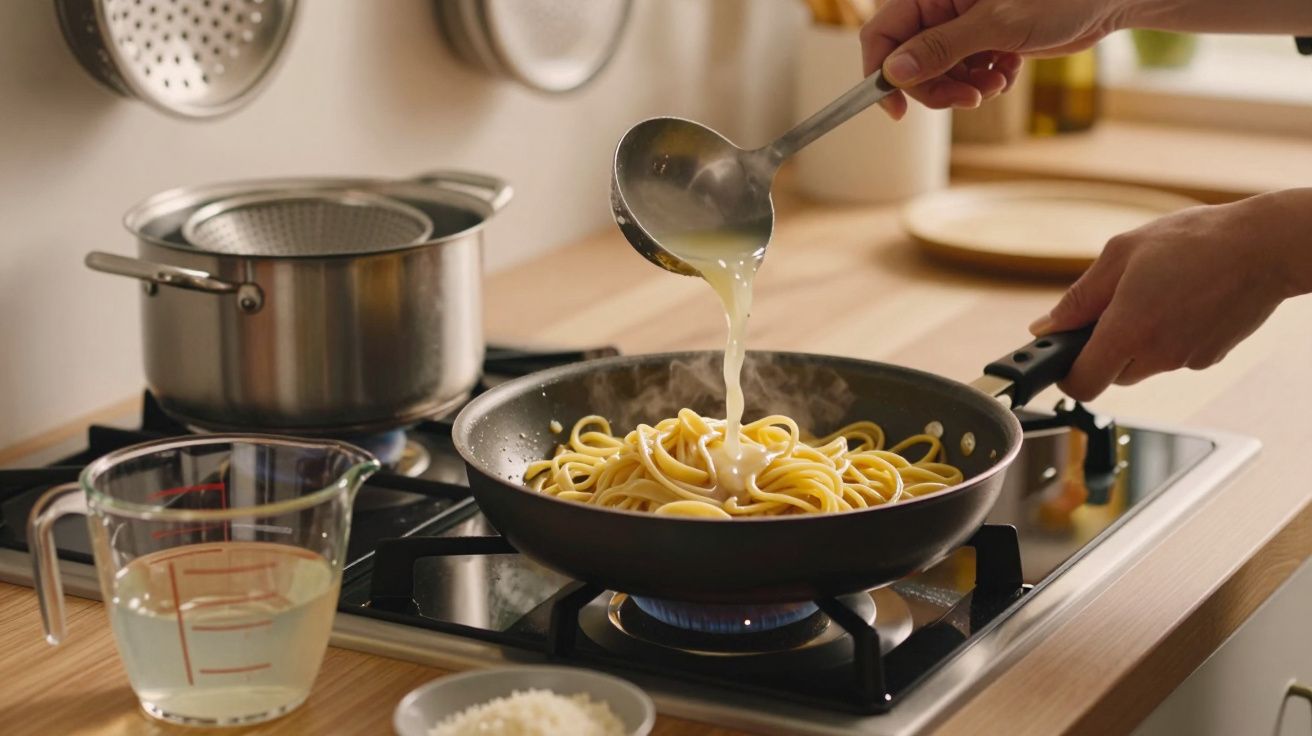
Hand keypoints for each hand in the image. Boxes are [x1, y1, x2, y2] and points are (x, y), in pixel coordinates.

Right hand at [860, 0, 1135, 118]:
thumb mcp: (996, 23)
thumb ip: (941, 47)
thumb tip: (894, 72)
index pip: (882, 34)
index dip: (881, 73)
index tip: (897, 108)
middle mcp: (941, 7)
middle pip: (910, 62)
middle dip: (937, 88)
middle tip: (969, 100)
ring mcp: (963, 26)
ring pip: (938, 74)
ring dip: (963, 88)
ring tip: (996, 83)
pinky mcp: (984, 41)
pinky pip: (964, 74)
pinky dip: (984, 81)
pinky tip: (1008, 71)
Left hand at [1029, 190, 1311, 400]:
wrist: (1267, 246)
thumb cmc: (1196, 240)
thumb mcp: (1121, 254)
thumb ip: (1079, 297)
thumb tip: (1046, 327)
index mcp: (1128, 330)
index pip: (1082, 383)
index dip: (1066, 374)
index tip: (1063, 357)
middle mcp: (1157, 354)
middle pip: (1110, 375)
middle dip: (1103, 349)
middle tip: (1115, 307)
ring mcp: (1186, 360)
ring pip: (1142, 365)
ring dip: (1137, 340)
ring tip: (1155, 295)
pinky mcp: (1209, 358)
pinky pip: (1173, 356)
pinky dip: (1168, 337)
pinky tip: (1182, 302)